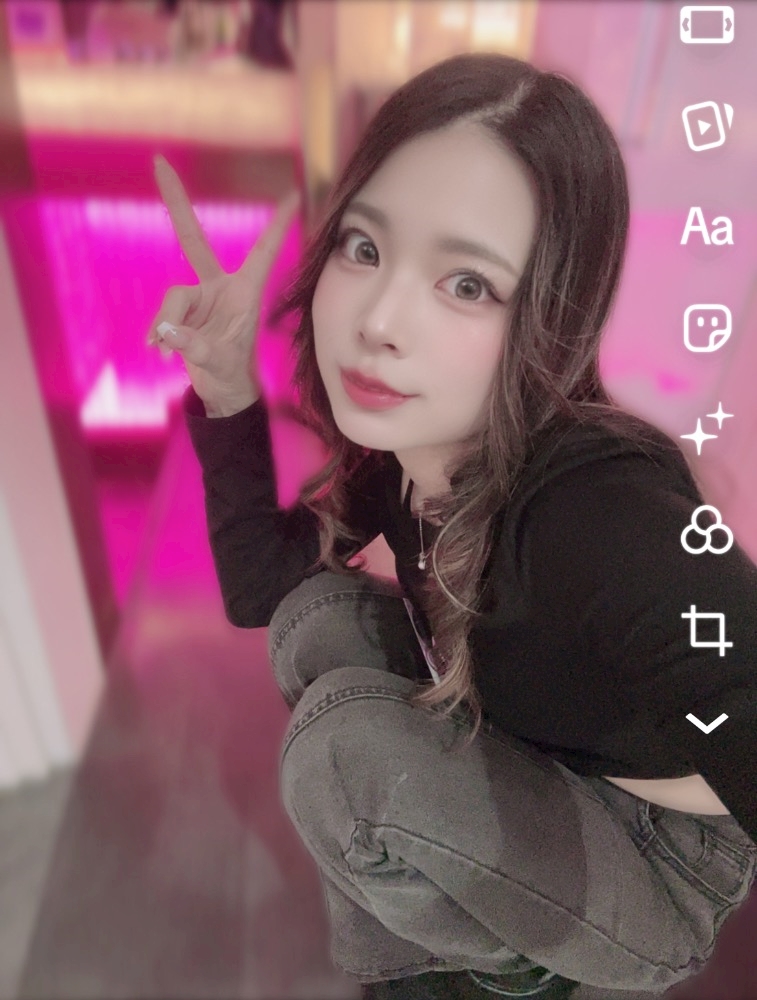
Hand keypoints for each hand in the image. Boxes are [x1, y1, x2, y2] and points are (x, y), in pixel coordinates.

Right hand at [147, 154, 300, 411]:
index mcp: (244, 291)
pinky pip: (161, 316)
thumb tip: (165, 331)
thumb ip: (193, 346)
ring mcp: (197, 298)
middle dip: (175, 202)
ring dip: (166, 327)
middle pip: (192, 240)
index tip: (295, 193)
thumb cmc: (231, 373)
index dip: (277, 223)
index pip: (262, 250)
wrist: (221, 391)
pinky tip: (160, 354)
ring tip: (167, 353)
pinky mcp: (180, 312)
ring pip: (171, 301)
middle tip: (159, 161)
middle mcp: (219, 287)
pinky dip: (158, 335)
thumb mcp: (217, 362)